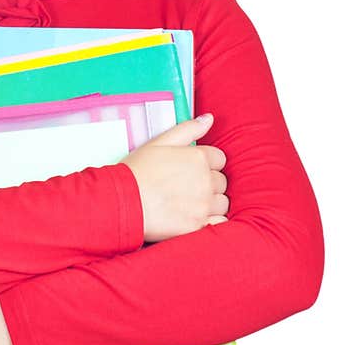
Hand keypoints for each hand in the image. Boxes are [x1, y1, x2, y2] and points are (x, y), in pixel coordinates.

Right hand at [121, 112, 228, 241]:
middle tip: (184, 187)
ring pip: (222, 203)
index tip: (189, 170)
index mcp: (199, 157)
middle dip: (208, 183)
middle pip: (221, 181)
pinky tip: (195, 218)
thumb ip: (188, 129)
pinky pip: (220, 222)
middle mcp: (206, 180)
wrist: (122, 201)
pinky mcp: (199, 226)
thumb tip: (209, 118)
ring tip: (188, 204)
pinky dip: (212, 221)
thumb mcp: (159, 142)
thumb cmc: (137, 170)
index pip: (219, 158)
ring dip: (210, 203)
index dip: (205, 163)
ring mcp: (204, 204)